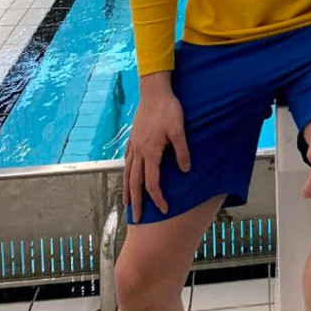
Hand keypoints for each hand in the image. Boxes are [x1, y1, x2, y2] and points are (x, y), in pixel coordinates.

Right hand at [123, 75, 189, 221]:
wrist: (154, 91)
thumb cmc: (168, 109)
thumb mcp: (179, 129)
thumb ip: (182, 151)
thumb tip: (185, 171)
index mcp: (150, 152)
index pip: (152, 182)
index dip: (157, 198)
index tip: (164, 209)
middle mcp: (139, 152)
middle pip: (135, 182)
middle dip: (136, 202)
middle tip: (136, 219)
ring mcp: (134, 145)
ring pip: (128, 172)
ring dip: (127, 189)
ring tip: (126, 203)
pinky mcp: (133, 138)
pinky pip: (127, 160)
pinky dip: (126, 171)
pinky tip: (127, 174)